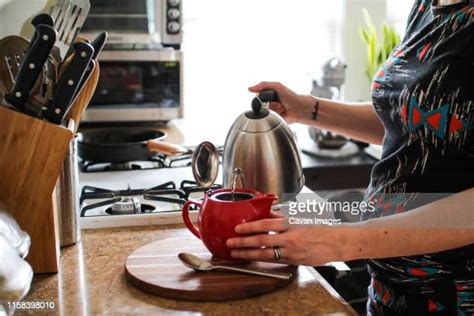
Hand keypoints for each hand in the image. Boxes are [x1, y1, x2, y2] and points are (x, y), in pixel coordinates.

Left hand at [226, 216, 349, 265]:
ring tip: (236, 253)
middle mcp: (290, 239)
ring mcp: (292, 252)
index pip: (266, 224)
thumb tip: (266, 211)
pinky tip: (252, 257)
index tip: (238, 228)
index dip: (250, 226)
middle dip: (243, 242)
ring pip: (265, 254)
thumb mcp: (299, 218)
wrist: (336, 243)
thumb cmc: (320, 229)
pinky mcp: (294, 262)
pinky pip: (274, 260)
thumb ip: (281, 216)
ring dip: (248, 254)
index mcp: (291, 224)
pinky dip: (261, 258)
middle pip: (262, 241)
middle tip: (230, 242)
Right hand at [248, 82, 310, 123]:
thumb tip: (249, 88)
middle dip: (269, 104)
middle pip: (260, 106)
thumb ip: (263, 85)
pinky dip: (276, 116)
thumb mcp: (277, 86)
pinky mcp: (275, 120)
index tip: (270, 97)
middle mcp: (269, 105)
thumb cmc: (291, 96)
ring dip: (274, 110)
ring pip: (265, 114)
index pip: (257, 98)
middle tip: (278, 103)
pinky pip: (270, 120)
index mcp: (268, 96)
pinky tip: (282, 113)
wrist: (300, 108)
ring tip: (281, 107)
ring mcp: (272, 113)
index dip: (262, 98)